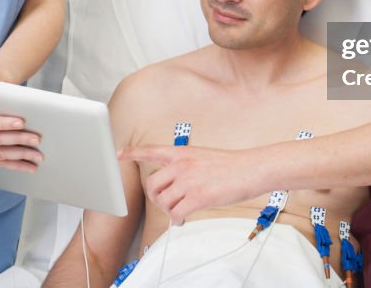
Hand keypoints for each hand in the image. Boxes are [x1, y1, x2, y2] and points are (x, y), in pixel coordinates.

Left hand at [121, 144, 261, 224]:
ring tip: (179, 212)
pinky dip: (177, 220)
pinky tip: (183, 219)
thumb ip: (185, 166)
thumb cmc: (231, 165)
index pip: (151, 150)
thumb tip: (174, 184)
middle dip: (156, 198)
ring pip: (163, 202)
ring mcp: (189, 181)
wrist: (250, 169)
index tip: (120, 155)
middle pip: (152, 185)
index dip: (133, 153)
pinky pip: (176, 213)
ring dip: (169, 211)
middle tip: (166, 203)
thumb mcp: (203, 156)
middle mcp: (181, 165)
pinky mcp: (198, 197)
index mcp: (182, 153)